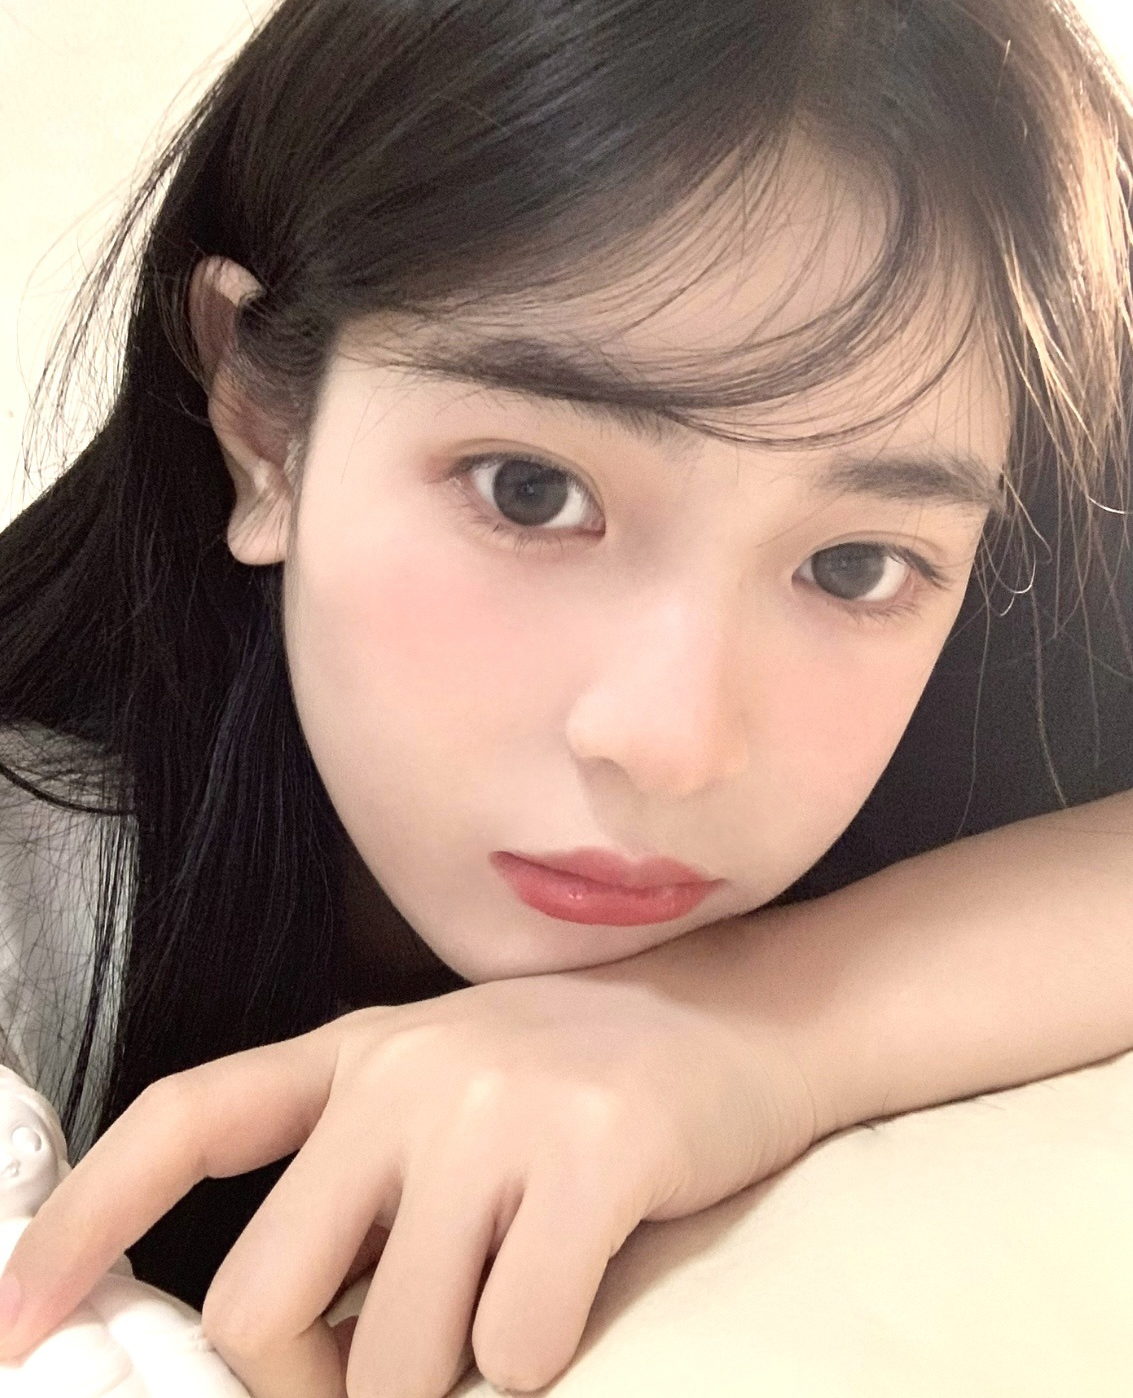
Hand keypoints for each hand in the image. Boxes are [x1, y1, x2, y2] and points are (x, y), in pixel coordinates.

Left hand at [0, 926, 816, 1397]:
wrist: (748, 1017)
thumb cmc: (582, 1082)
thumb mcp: (447, 1096)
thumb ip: (356, 1189)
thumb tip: (269, 1345)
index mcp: (359, 1052)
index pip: (188, 1121)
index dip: (83, 1223)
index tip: (13, 1325)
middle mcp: (407, 1070)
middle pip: (264, 1301)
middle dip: (311, 1385)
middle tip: (390, 1374)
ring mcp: (497, 1108)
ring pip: (394, 1356)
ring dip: (448, 1380)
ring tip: (509, 1307)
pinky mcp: (591, 1153)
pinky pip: (517, 1348)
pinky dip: (540, 1360)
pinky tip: (580, 1286)